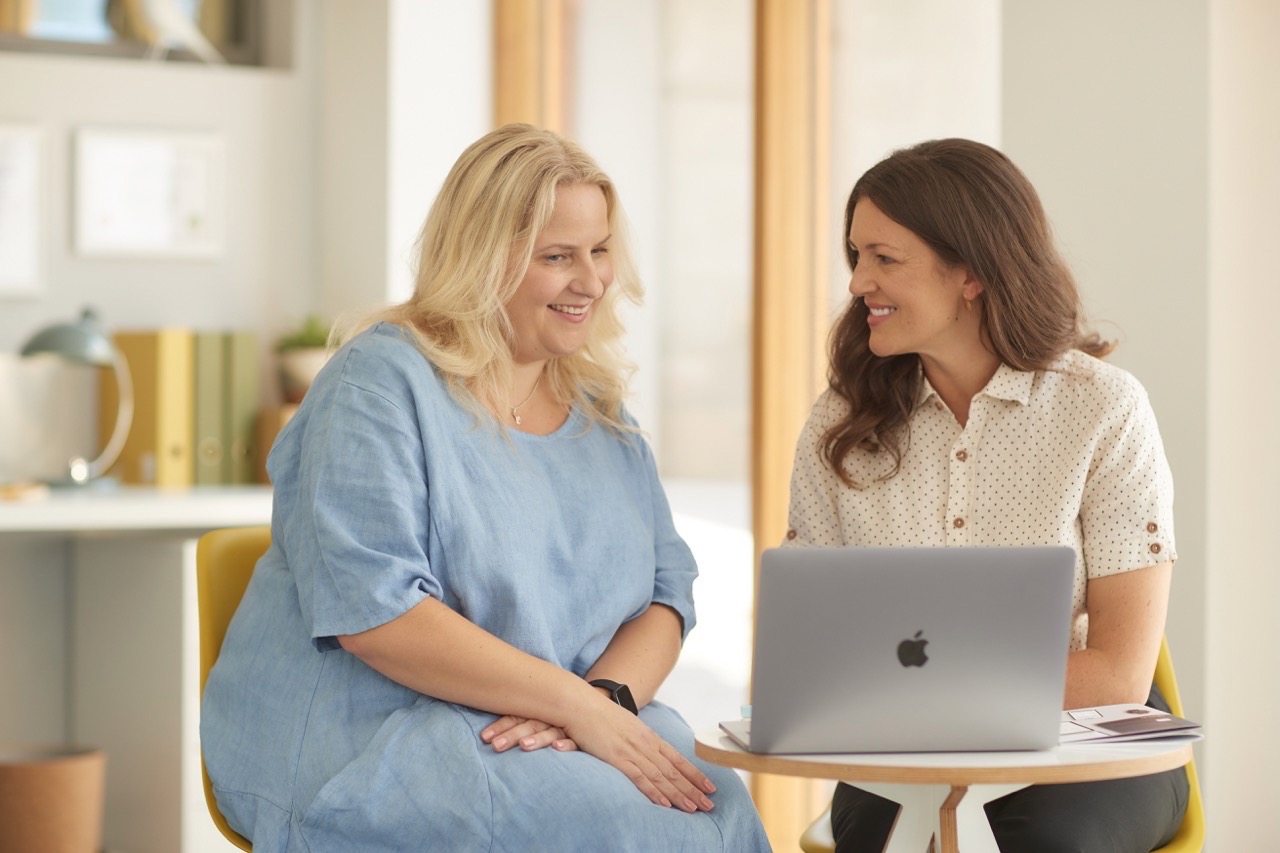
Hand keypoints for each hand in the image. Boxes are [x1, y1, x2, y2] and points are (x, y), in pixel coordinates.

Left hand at [481, 715, 577, 752]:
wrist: (602, 713)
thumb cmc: (566, 720)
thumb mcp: (544, 718)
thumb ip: (524, 723)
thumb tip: (492, 735)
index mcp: (542, 711)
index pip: (519, 716)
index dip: (501, 726)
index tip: (485, 738)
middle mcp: (554, 717)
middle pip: (530, 724)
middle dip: (512, 734)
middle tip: (495, 746)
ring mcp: (570, 728)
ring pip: (550, 732)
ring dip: (537, 738)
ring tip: (524, 746)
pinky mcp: (585, 739)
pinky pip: (575, 742)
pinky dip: (566, 744)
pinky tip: (557, 749)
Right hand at [562, 700, 717, 813]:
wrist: (580, 704)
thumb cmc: (599, 714)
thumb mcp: (625, 725)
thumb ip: (637, 738)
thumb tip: (644, 749)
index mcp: (648, 736)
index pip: (677, 758)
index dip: (694, 773)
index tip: (709, 785)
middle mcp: (645, 743)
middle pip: (674, 770)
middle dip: (693, 788)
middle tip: (710, 803)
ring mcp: (632, 751)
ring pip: (662, 777)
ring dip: (679, 794)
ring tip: (695, 807)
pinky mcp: (617, 757)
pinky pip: (640, 778)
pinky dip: (654, 792)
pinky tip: (665, 803)